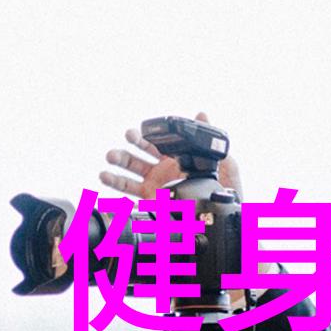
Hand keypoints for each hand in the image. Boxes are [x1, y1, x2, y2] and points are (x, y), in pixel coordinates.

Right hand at [99, 111, 242, 199]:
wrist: (224, 215)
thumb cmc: (225, 188)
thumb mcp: (223, 161)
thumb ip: (209, 140)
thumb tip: (201, 114)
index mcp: (174, 158)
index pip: (153, 144)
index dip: (140, 138)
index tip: (130, 133)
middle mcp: (162, 171)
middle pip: (136, 159)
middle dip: (123, 154)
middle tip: (113, 153)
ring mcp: (155, 186)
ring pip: (130, 175)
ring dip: (116, 170)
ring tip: (106, 168)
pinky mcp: (153, 202)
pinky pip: (132, 195)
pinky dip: (118, 189)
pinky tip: (107, 181)